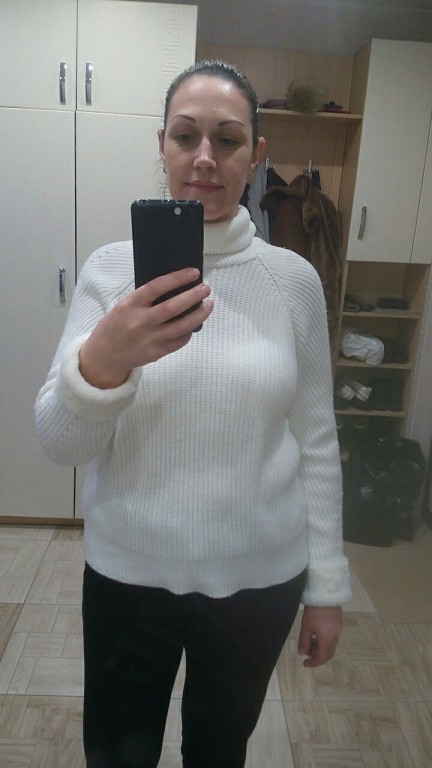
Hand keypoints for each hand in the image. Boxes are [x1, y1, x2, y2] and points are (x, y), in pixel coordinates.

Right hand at [79, 268, 212, 388]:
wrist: (104, 356)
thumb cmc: (114, 327)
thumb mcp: (123, 306)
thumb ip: (144, 299)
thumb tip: (174, 288)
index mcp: (130, 304)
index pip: (157, 287)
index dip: (177, 278)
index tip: (193, 273)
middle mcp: (141, 321)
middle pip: (174, 307)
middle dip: (194, 296)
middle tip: (206, 288)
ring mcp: (150, 338)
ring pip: (182, 326)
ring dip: (199, 314)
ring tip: (209, 305)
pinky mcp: (156, 352)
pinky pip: (179, 341)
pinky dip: (189, 332)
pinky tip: (194, 324)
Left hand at [298, 605, 342, 667]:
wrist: (326, 593)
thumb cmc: (314, 611)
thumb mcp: (306, 626)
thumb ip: (304, 641)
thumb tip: (302, 653)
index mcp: (327, 639)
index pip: (322, 658)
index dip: (313, 663)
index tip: (304, 663)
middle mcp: (335, 637)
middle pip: (328, 653)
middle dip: (317, 655)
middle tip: (307, 651)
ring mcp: (339, 630)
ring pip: (331, 646)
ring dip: (321, 648)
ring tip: (310, 641)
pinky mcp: (339, 624)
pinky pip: (333, 638)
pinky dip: (325, 641)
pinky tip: (317, 633)